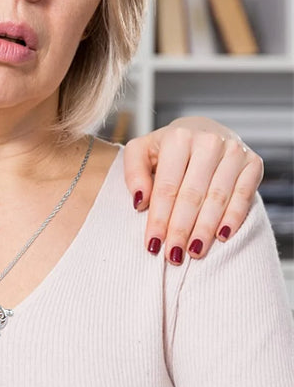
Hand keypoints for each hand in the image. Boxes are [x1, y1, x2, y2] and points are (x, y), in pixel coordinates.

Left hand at [123, 117, 263, 262]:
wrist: (203, 131)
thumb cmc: (167, 149)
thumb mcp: (141, 151)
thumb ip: (134, 172)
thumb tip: (140, 201)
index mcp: (178, 138)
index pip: (167, 187)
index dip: (159, 218)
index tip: (153, 244)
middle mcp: (208, 142)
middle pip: (192, 195)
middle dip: (181, 229)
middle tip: (173, 254)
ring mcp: (234, 151)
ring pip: (218, 198)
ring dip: (205, 228)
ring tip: (194, 252)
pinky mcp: (253, 162)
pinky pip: (244, 195)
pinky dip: (233, 218)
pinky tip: (222, 237)